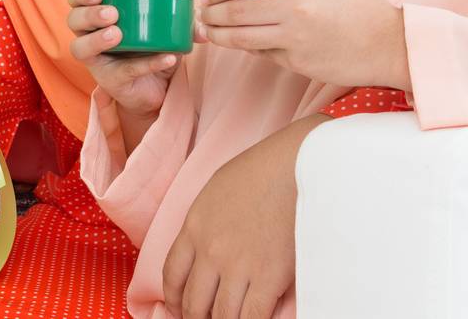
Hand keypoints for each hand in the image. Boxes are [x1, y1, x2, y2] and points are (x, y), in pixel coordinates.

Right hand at [66, 0, 179, 147]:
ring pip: (81, 48)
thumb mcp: (163, 30)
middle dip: (89, 14)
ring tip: (117, 34)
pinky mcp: (111, 81)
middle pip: (74, 21)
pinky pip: (123, 71)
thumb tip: (202, 20)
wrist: (157, 88)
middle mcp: (90, 36)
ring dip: (97, 39)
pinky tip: (166, 57)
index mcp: (98, 16)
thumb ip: (180, 21)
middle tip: (111, 13)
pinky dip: (146, 63)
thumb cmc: (150, 49)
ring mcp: (97, 60)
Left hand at [162, 114, 326, 318]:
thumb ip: (205, 224)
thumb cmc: (261, 171)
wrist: (295, 165)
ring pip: (222, 316)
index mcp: (194, 227)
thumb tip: (204, 249)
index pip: (172, 275)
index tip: (178, 309)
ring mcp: (238, 266)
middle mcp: (210, 251)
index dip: (173, 300)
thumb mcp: (215, 191)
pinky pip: (253, 316)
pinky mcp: (269, 277)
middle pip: (193, 302)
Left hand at [197, 0, 409, 89]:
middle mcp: (293, 8)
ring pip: (241, 36)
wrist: (390, 46)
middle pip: (235, 10)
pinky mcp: (296, 62)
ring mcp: (293, 38)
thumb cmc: (367, 6)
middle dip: (210, 11)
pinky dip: (246, 46)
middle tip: (200, 12)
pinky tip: (237, 42)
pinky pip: (262, 52)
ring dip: (218, 34)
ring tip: (207, 30)